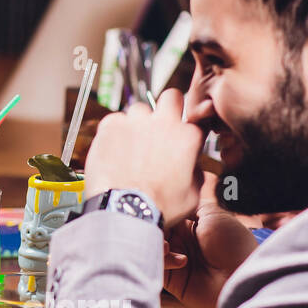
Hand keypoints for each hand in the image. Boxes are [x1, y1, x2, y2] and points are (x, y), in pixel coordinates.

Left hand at [83, 88, 204, 225]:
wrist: (124, 210)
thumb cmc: (158, 207)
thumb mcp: (192, 195)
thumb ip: (195, 172)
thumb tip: (190, 165)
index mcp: (187, 137)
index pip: (196, 119)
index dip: (188, 128)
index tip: (180, 137)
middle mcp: (164, 123)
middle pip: (171, 97)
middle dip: (168, 107)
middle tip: (159, 126)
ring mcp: (136, 122)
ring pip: (139, 109)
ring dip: (138, 123)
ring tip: (131, 145)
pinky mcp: (111, 125)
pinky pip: (114, 119)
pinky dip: (114, 130)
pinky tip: (114, 148)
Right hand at [162, 172, 259, 307]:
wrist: (243, 277)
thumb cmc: (234, 245)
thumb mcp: (215, 215)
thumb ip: (192, 203)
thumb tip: (176, 194)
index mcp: (189, 225)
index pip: (165, 213)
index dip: (158, 208)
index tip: (151, 205)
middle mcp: (180, 240)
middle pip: (154, 228)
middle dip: (152, 225)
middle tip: (155, 224)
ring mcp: (175, 258)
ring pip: (151, 246)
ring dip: (156, 243)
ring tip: (168, 245)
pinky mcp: (172, 278)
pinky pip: (157, 265)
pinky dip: (163, 259)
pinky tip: (180, 260)